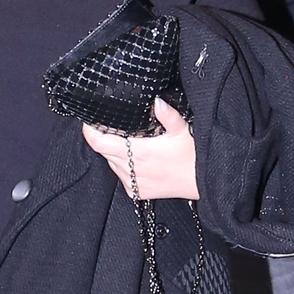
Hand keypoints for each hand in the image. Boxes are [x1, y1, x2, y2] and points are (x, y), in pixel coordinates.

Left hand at [82, 98, 198, 199]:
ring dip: (114, 152)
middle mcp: (132, 170)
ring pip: (111, 163)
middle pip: (103, 151)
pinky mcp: (136, 192)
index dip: (90, 131)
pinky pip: (120, 175)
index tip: (90, 122)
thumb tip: (156, 101)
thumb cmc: (193, 157)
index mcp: (139, 153)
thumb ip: (167, 114)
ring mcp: (132, 183)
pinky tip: (138, 160)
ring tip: (132, 143)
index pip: (99, 143)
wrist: (203, 183)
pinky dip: (123, 166)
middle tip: (114, 127)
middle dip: (104, 138)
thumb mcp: (182, 130)